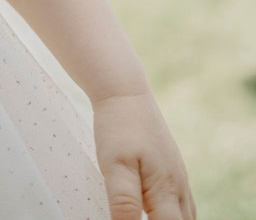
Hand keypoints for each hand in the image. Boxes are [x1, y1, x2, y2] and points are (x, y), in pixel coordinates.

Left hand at [93, 91, 195, 219]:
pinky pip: (179, 202)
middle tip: (145, 219)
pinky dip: (170, 214)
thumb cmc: (118, 127)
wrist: (124, 91)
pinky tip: (154, 211)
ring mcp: (177, 176)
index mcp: (166, 191)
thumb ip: (124, 204)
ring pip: (185, 216)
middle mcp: (178, 187)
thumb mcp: (114, 167)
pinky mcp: (171, 167)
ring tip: (149, 216)